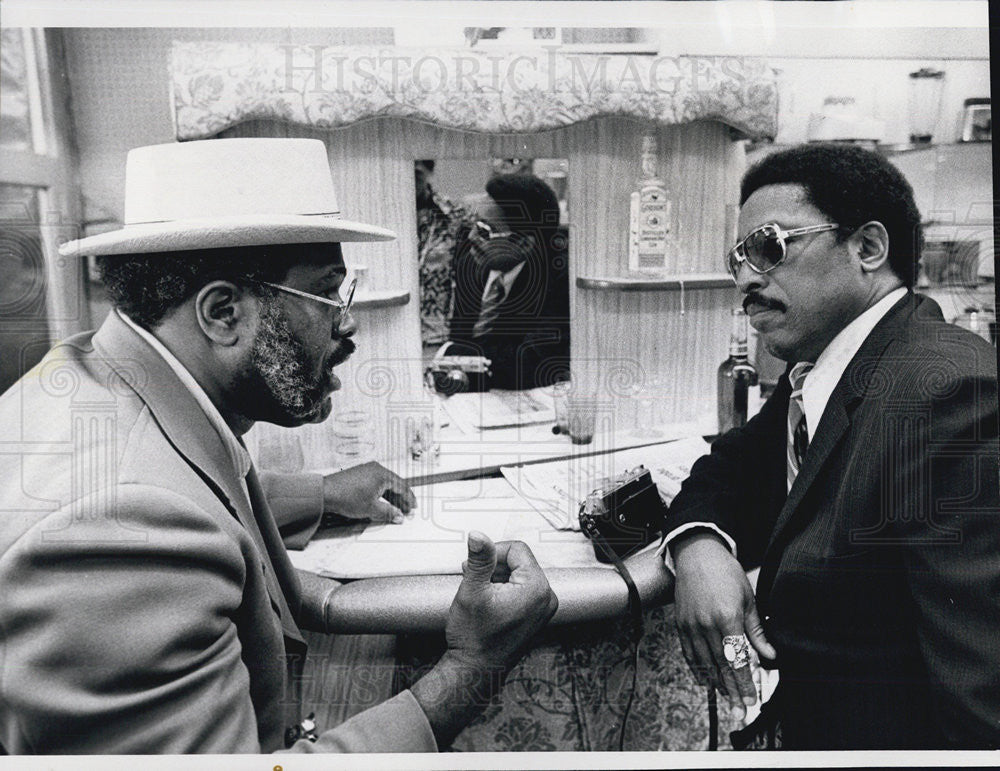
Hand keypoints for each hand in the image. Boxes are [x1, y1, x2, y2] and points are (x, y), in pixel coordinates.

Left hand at [321, 462, 416, 523]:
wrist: (324, 493)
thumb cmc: (345, 497)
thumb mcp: (371, 508)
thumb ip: (389, 512)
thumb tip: (399, 516)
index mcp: (382, 474)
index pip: (402, 486)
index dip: (409, 499)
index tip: (412, 508)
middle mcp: (376, 469)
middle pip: (394, 484)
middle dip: (401, 499)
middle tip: (405, 511)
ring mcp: (367, 470)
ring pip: (385, 484)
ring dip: (391, 497)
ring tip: (394, 509)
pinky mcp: (359, 474)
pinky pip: (376, 483)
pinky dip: (381, 493)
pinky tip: (381, 502)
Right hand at [411, 533, 556, 745]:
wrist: (475, 670)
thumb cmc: (475, 639)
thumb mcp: (472, 591)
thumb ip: (479, 559)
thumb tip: (479, 536)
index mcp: (537, 589)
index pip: (517, 549)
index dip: (492, 553)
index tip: (475, 566)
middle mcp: (546, 598)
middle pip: (519, 561)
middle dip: (494, 567)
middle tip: (473, 580)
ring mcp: (543, 609)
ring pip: (519, 575)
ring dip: (497, 578)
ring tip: (479, 593)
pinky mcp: (536, 616)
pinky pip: (522, 589)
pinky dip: (504, 590)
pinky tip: (488, 602)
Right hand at [672, 532, 776, 720]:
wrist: (697, 553)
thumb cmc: (725, 572)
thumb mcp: (748, 598)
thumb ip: (756, 630)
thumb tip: (770, 654)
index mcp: (727, 618)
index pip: (737, 659)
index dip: (744, 683)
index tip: (751, 699)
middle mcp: (706, 624)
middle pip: (721, 666)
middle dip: (732, 689)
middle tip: (739, 709)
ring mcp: (691, 625)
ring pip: (703, 662)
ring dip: (715, 683)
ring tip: (726, 698)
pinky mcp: (680, 623)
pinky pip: (688, 652)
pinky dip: (697, 668)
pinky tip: (705, 679)